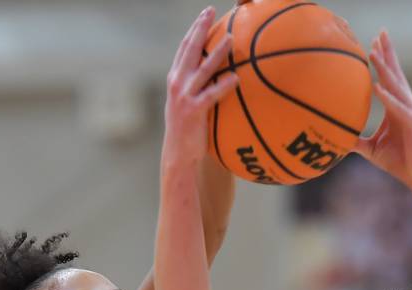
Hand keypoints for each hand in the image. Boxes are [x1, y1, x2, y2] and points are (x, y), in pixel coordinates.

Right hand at [164, 7, 237, 165]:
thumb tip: (217, 75)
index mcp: (175, 79)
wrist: (178, 154)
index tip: (205, 14)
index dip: (195, 29)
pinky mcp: (194, 111)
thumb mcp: (188, 104)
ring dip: (217, 52)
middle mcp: (177, 84)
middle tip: (211, 11)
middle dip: (200, 28)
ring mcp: (184, 97)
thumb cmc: (187, 131)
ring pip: (202, 69)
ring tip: (231, 39)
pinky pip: (211, 95)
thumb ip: (197, 88)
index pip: (184, 48)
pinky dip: (224, 85)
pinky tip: (236, 78)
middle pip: (189, 49)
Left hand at [354, 31, 411, 190]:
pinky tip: (377, 86)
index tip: (373, 43)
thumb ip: (357, 142)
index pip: (389, 79)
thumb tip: (338, 141)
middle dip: (387, 53)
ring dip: (384, 69)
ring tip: (373, 52)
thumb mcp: (372, 150)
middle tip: (380, 33)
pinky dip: (387, 97)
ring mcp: (411, 112)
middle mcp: (406, 104)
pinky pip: (397, 108)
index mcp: (397, 107)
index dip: (383, 61)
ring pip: (395, 86)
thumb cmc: (399, 162)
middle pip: (396, 73)